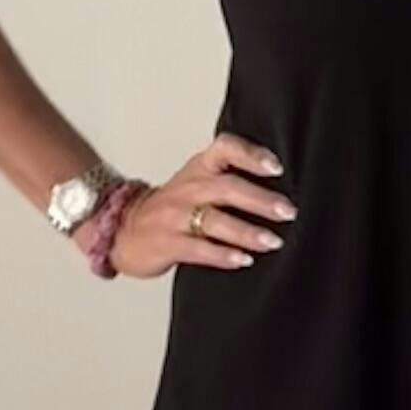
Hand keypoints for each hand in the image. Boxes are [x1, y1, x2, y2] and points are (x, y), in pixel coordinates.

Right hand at [105, 133, 296, 280]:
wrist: (122, 229)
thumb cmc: (171, 208)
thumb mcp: (195, 182)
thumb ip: (228, 179)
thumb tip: (280, 190)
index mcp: (198, 168)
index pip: (224, 149)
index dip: (251, 154)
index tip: (277, 167)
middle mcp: (187, 188)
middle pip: (226, 188)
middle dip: (260, 200)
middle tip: (288, 211)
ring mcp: (174, 216)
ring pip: (214, 220)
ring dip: (247, 231)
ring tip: (272, 241)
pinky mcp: (166, 243)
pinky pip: (198, 249)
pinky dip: (222, 255)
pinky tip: (242, 260)